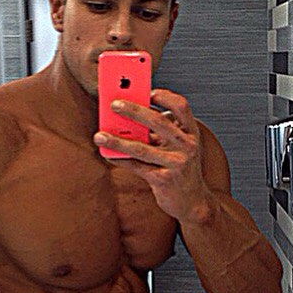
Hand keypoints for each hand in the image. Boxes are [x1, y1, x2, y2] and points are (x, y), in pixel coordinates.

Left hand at [93, 88, 214, 223]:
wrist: (192, 202)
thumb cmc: (180, 169)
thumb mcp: (176, 146)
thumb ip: (159, 132)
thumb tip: (127, 117)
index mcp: (191, 133)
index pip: (181, 106)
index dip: (164, 96)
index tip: (146, 91)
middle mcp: (187, 146)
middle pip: (159, 122)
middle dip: (134, 111)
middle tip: (114, 104)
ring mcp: (177, 163)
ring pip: (142, 148)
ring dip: (118, 140)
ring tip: (99, 135)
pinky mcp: (164, 180)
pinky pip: (136, 167)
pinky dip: (120, 159)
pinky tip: (107, 154)